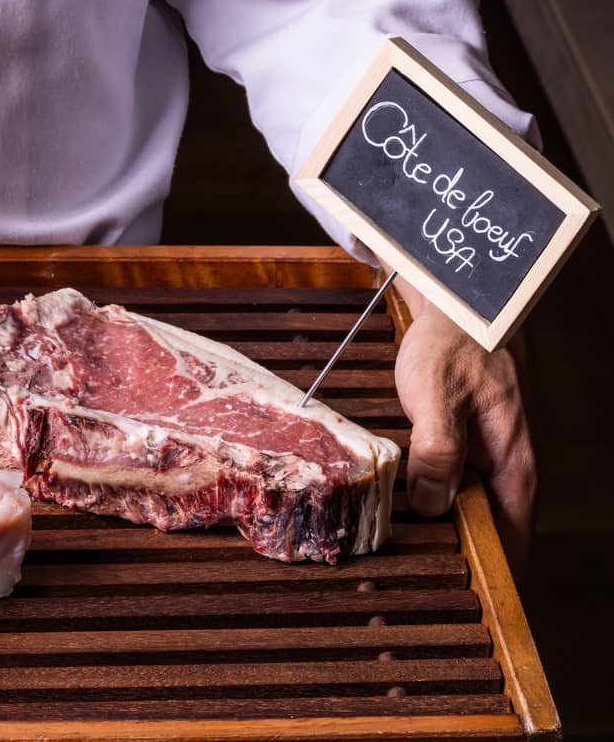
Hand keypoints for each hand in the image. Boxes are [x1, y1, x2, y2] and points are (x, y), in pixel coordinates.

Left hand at [392, 279, 534, 570]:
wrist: (454, 307)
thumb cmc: (453, 348)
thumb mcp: (437, 397)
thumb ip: (437, 449)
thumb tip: (432, 503)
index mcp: (510, 465)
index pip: (513, 538)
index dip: (490, 574)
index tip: (458, 597)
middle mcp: (502, 468)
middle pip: (485, 532)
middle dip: (454, 559)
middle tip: (408, 581)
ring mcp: (481, 458)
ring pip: (462, 511)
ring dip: (433, 532)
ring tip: (394, 556)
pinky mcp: (459, 447)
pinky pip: (445, 487)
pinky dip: (422, 502)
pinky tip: (392, 509)